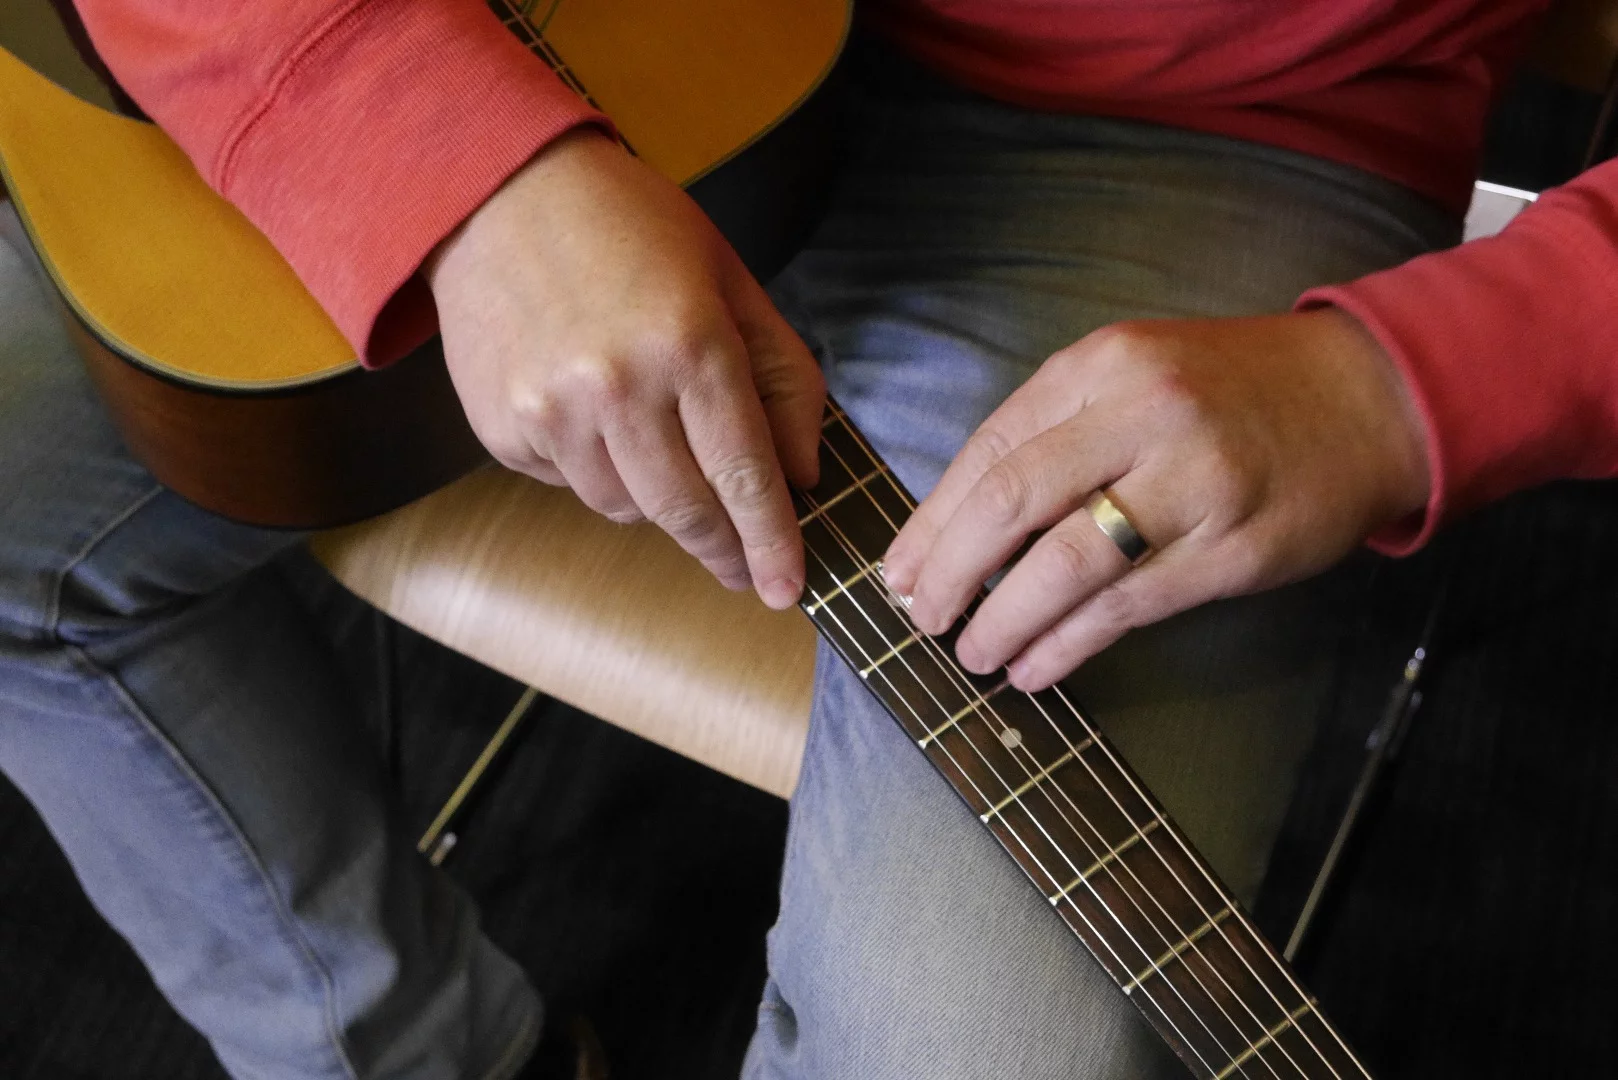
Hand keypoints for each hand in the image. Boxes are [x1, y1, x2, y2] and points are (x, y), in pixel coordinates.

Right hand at [425, 129, 824, 608]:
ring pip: (625, 509)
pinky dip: (594, 469)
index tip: (788, 588)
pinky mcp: (503, 428)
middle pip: (685, 512)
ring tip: (656, 443)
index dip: (771, 541)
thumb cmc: (632, 229)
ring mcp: (550, 413)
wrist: (498, 194)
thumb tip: (802, 477)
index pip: (744, 473)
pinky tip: (592, 412)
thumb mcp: (730, 282)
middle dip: (723, 549)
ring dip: (655, 500)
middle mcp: (616, 387)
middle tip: (744, 568)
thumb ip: (782, 378)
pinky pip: (568, 485)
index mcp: (689, 344)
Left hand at [881, 310, 1429, 689]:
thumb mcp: (1134, 375)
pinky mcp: (1231, 549)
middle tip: (922, 618)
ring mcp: (1192, 483)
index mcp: (1102, 365)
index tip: (899, 570)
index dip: (933, 520)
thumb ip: (1054, 432)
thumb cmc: (1228, 393)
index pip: (990, 449)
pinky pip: (1125, 608)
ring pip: (1064, 565)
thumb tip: (958, 525)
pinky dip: (1067, 645)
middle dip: (950, 571)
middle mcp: (1142, 415)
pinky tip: (1035, 667)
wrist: (1363, 400)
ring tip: (973, 653)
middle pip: (1011, 502)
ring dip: (1003, 620)